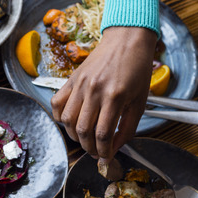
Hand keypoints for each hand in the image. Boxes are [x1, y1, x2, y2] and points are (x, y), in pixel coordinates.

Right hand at [51, 27, 155, 160]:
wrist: (127, 39)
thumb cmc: (137, 69)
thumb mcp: (140, 101)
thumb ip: (127, 128)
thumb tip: (114, 148)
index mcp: (115, 96)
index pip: (103, 134)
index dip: (103, 152)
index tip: (106, 158)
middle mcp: (94, 90)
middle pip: (83, 130)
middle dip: (89, 148)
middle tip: (96, 152)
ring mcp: (80, 84)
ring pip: (67, 120)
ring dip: (74, 135)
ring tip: (84, 138)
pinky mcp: (71, 79)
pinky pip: (57, 104)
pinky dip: (60, 117)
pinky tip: (70, 121)